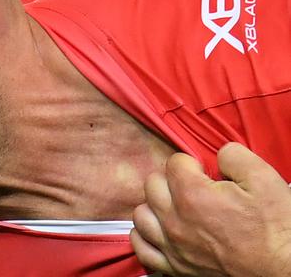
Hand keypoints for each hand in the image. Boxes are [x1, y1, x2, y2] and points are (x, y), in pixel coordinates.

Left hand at [131, 142, 290, 275]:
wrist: (284, 272)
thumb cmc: (276, 229)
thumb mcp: (263, 179)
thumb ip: (234, 155)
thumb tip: (218, 154)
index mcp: (192, 195)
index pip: (174, 163)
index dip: (191, 163)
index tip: (204, 172)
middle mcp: (175, 221)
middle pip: (152, 185)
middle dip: (170, 180)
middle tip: (192, 186)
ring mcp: (173, 246)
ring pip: (142, 215)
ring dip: (155, 206)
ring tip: (175, 207)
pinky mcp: (175, 268)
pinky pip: (142, 248)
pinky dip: (145, 237)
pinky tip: (159, 230)